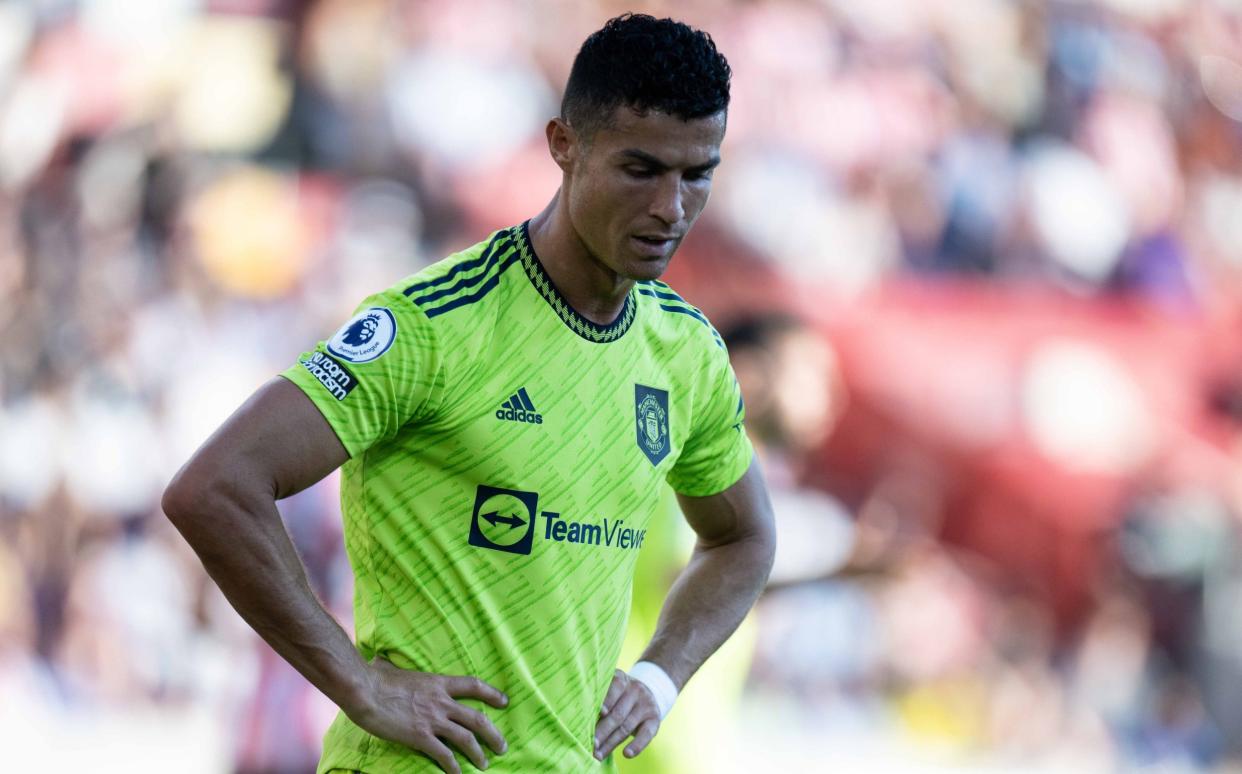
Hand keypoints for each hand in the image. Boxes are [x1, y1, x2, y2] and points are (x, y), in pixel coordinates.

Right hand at [345, 657, 508, 772]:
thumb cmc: (374, 678)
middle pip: (477, 718)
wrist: (364, 690)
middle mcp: (441, 701)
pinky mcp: (420, 736)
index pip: (473, 685)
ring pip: (466, 738)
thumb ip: (399, 669)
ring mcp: (432, 719)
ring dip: (479, 753)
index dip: (492, 694)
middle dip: (493, 734)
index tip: (504, 701)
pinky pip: (443, 754)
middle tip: (502, 745)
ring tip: (485, 764)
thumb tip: (384, 663)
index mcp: (438, 683)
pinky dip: (453, 766)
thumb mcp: (396, 668)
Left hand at [593, 669, 660, 760]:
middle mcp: (635, 689)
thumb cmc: (618, 696)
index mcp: (621, 679)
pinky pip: (646, 734)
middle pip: (617, 713)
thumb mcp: (611, 691)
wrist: (646, 693)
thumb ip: (599, 702)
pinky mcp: (655, 719)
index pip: (613, 689)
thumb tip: (581, 723)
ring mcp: (646, 704)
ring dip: (611, 743)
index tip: (595, 716)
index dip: (604, 702)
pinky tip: (626, 754)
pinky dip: (636, 745)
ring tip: (598, 755)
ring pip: (627, 726)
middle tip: (591, 745)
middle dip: (602, 731)